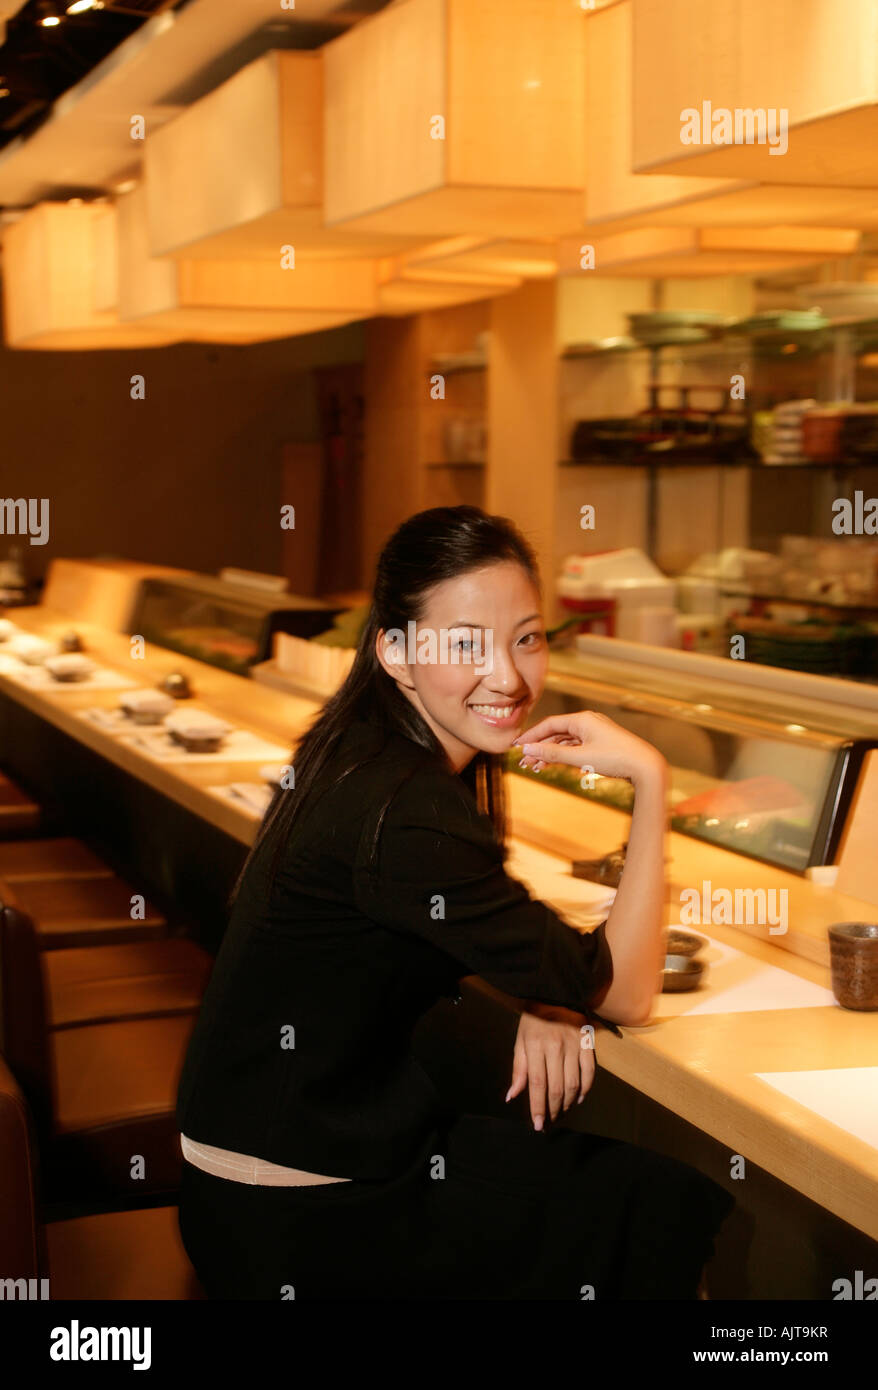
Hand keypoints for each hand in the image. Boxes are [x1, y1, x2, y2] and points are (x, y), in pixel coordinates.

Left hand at [506, 1006, 595, 1130]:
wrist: (555, 994)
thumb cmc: (533, 1020)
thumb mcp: (520, 1042)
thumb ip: (518, 1070)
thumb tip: (512, 1096)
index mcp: (535, 1045)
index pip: (536, 1083)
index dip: (538, 1107)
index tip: (538, 1125)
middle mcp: (555, 1046)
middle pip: (556, 1088)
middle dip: (553, 1110)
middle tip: (549, 1123)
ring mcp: (573, 1045)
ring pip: (573, 1084)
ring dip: (567, 1104)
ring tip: (561, 1112)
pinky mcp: (587, 1043)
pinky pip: (589, 1073)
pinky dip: (585, 1090)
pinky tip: (577, 1099)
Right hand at [513, 710, 666, 786]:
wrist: (645, 766)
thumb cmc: (616, 758)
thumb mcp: (580, 757)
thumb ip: (552, 753)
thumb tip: (529, 749)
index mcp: (582, 719)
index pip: (549, 724)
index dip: (531, 736)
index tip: (516, 746)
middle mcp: (587, 722)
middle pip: (556, 733)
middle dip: (539, 748)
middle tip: (523, 762)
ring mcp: (594, 733)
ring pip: (565, 742)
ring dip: (550, 754)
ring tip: (536, 768)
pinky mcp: (600, 744)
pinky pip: (575, 747)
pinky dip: (564, 756)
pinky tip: (554, 766)